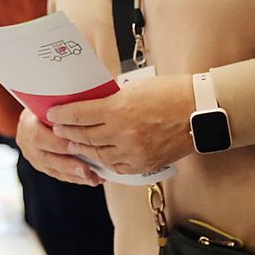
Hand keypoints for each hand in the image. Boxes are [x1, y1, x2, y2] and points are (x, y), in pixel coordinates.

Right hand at [16, 108, 101, 185]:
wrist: (42, 108)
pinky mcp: (41, 165)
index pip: (37, 136)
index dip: (57, 143)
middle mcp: (26, 140)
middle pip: (45, 157)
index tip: (76, 145)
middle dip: (68, 165)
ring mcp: (32, 155)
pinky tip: (92, 179)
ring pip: (52, 169)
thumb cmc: (55, 101)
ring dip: (75, 175)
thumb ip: (66, 106)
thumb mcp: (55, 99)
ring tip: (94, 179)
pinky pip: (58, 174)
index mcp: (27, 122)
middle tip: (87, 170)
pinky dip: (75, 178)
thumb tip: (84, 104)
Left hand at [47, 75, 195, 176]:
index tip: (52, 113)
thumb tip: (92, 104)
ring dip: (82, 148)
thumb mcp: (136, 88)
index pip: (80, 114)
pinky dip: (103, 161)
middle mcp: (123, 133)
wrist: (201, 112)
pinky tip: (96, 157)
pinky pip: (115, 166)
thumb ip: (113, 99)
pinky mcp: (143, 164)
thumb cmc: (171, 93)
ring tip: (73, 143)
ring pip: (98, 154)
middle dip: (68, 133)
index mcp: (119, 109)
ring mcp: (133, 152)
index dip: (63, 115)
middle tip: (58, 130)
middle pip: (85, 136)